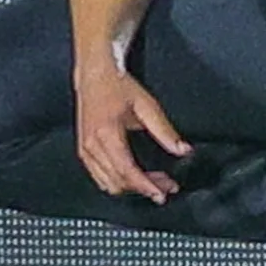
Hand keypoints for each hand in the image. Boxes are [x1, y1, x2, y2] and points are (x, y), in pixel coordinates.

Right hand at [74, 62, 190, 201]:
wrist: (93, 73)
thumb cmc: (116, 84)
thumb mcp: (146, 105)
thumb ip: (165, 130)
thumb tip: (182, 149)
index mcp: (107, 134)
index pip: (127, 172)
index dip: (146, 186)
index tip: (162, 193)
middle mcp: (92, 145)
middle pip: (118, 182)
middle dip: (143, 188)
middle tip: (165, 185)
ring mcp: (85, 150)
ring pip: (108, 183)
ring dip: (130, 187)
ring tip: (152, 182)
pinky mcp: (83, 151)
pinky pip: (99, 177)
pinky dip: (117, 181)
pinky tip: (133, 176)